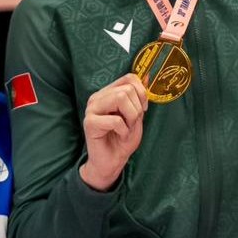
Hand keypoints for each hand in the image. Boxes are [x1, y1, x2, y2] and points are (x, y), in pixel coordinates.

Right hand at [80, 74, 147, 190]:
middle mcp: (97, 97)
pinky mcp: (89, 123)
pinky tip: (120, 136)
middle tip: (132, 123)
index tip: (143, 109)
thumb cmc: (122, 139)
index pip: (129, 78)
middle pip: (127, 89)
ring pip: (120, 98)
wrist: (112, 162)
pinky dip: (124, 130)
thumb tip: (147, 75)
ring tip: (126, 129)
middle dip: (137, 109)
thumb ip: (139, 96)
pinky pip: (115, 120)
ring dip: (131, 118)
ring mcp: (91, 109)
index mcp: (108, 93)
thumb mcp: (136, 115)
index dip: (142, 92)